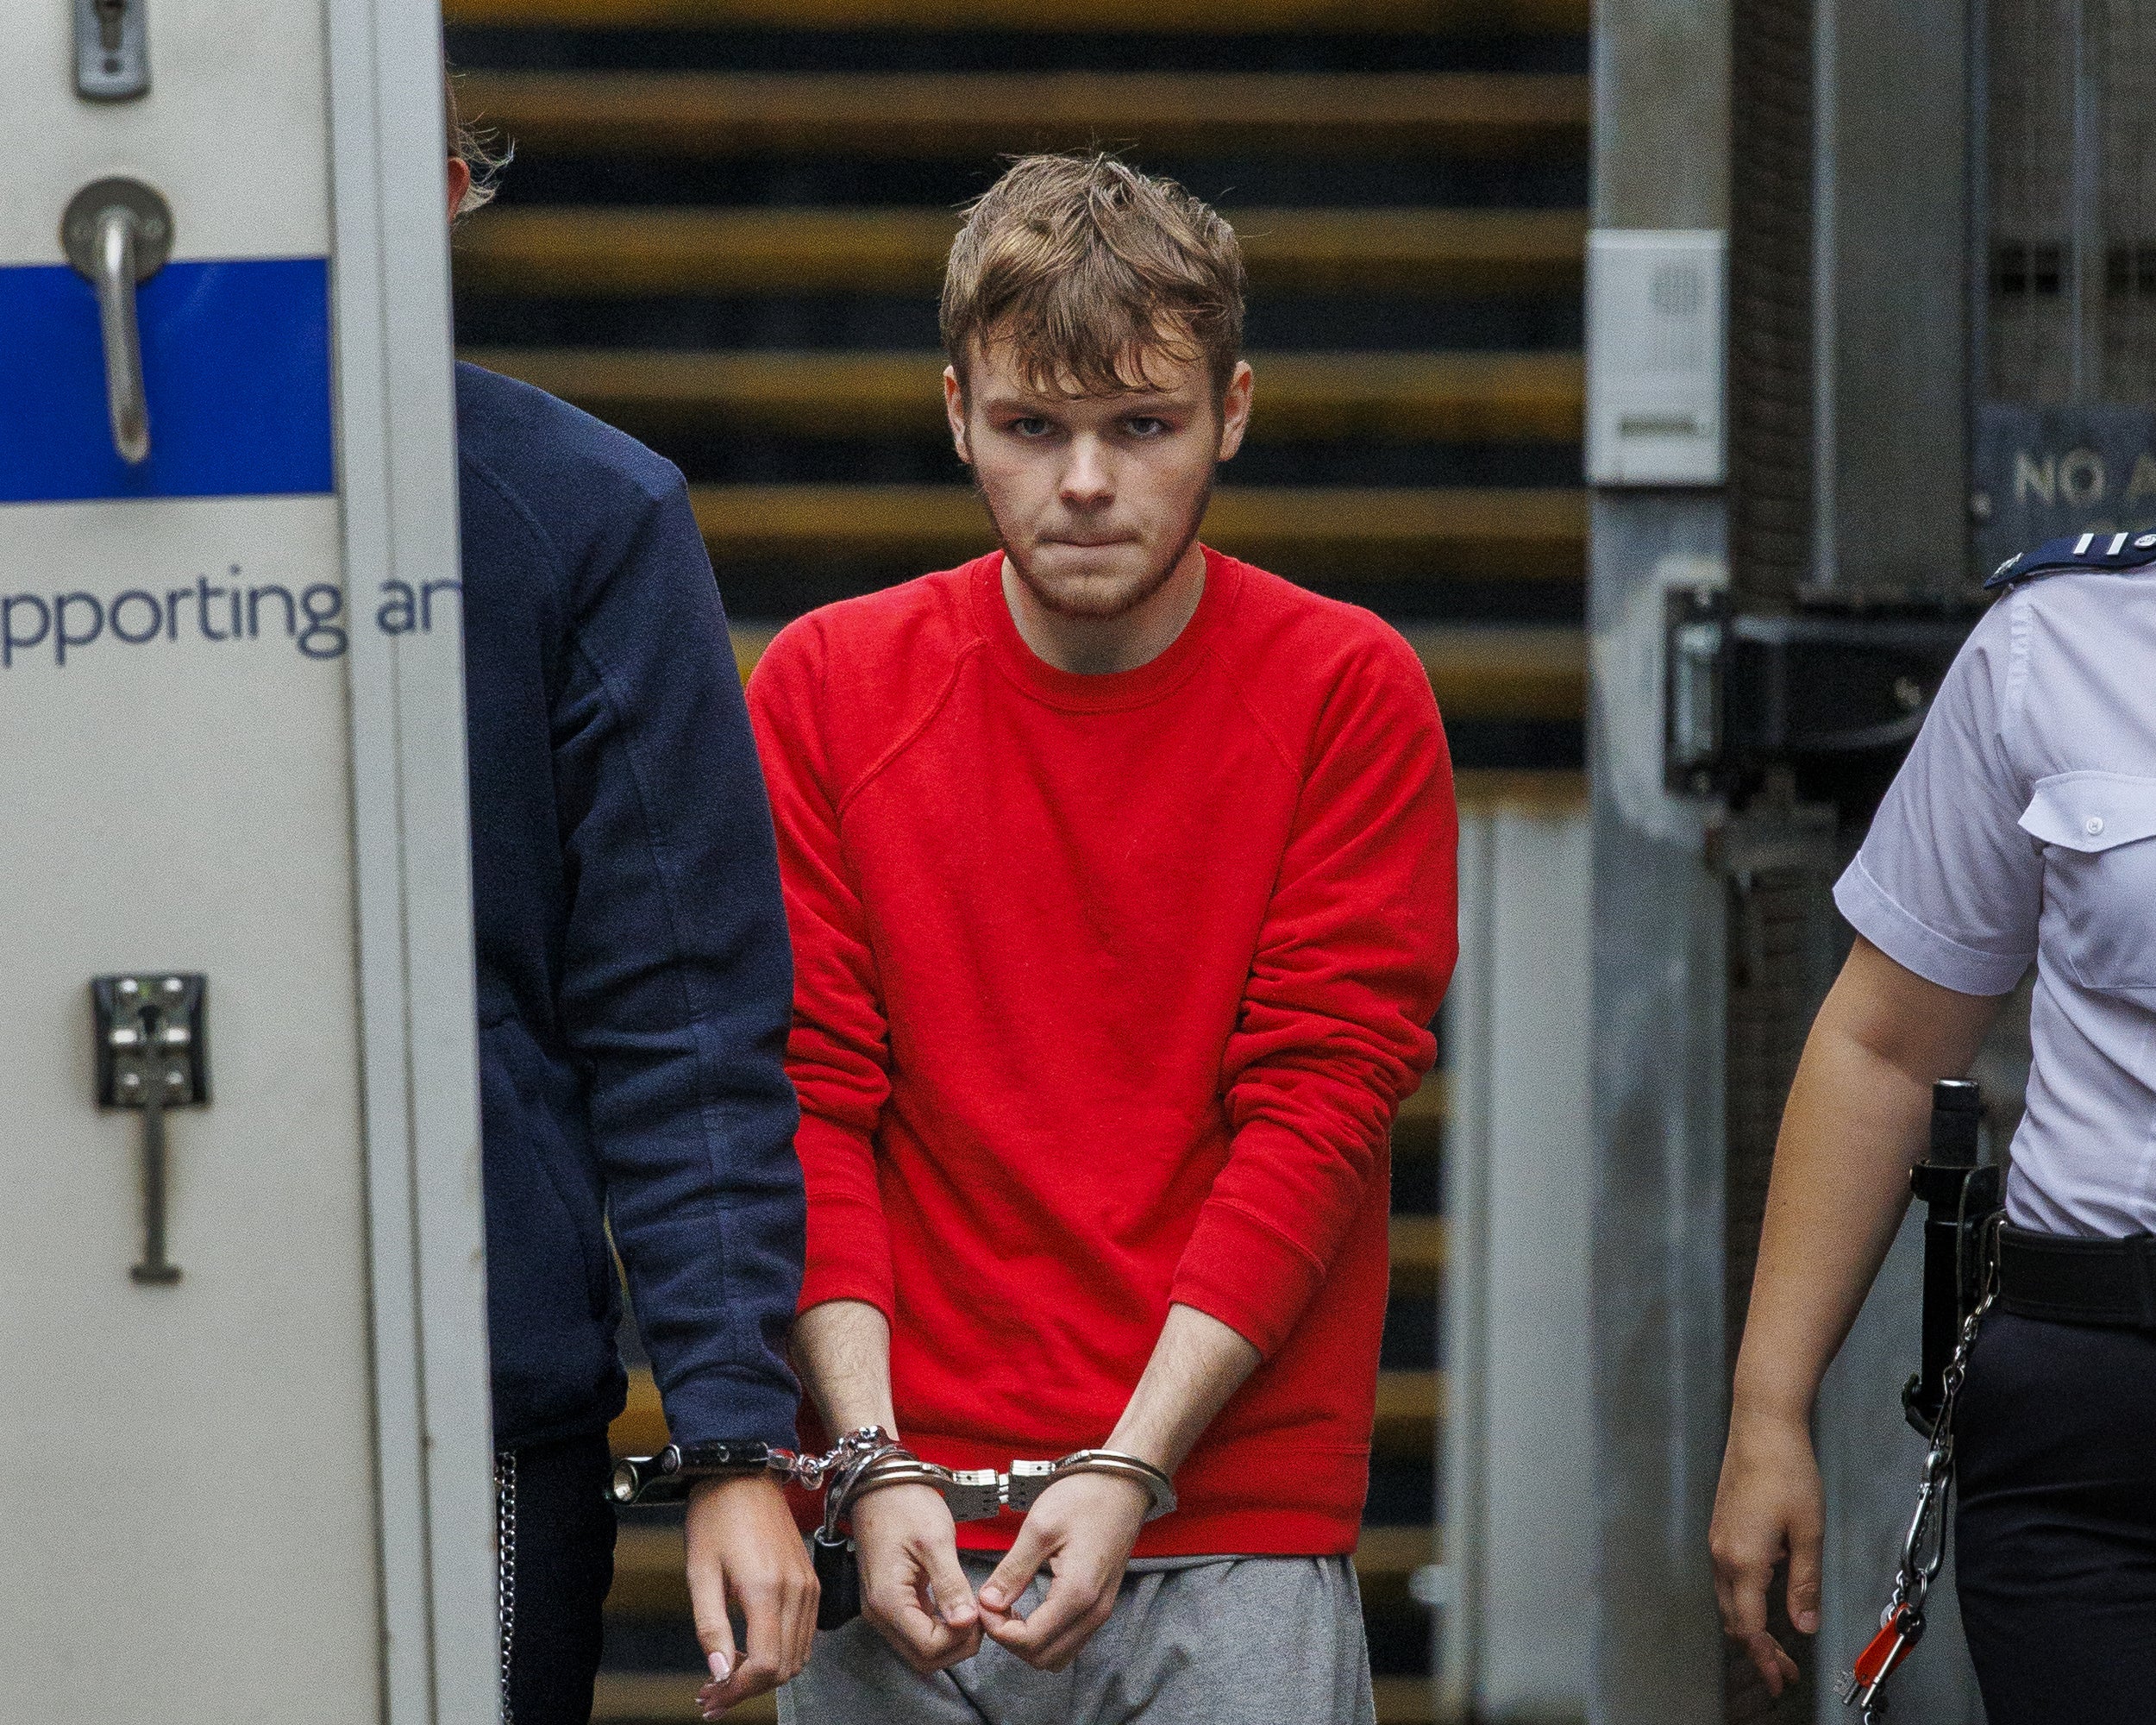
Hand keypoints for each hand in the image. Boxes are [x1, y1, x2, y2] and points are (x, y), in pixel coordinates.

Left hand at [685, 1474, 818, 1718]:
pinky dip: (780, 1654)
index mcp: (766, 1589)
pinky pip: (803, 1634)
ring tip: (727, 1677)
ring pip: (797, 1656)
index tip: (711, 1698)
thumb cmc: (716, 1516)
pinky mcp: (811, 1581)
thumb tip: (718, 1672)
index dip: (737, 1691)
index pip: (766, 1665)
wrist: (744, 1474)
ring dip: (765, 1675)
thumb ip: (710, 1626)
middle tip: (712, 1696)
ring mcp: (808, 1586)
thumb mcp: (700, 1571)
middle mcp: (796, 1591)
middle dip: (748, 1689)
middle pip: (784, 1668)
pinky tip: (750, 1651)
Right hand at [852, 1482, 982, 1672]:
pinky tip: (957, 1607)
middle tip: (980, 1617)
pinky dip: (940, 1628)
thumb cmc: (904, 1505)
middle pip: (924, 1658)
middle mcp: (880, 1613)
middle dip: (957, 1646)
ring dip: (950, 1640)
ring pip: (920, 1649)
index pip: (929, 1647)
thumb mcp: (935, 1541)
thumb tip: (967, 1622)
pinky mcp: (891, 1601)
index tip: (979, 1613)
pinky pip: (917, 1630)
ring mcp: (883, 1610)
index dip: (960, 1638)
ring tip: (971, 1611)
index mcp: (889, 1600)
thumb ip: (951, 1585)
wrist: (880, 1485)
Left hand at [976, 1472, 1148, 1671]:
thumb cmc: (1084, 1498)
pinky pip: (1070, 1640)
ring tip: (1009, 1608)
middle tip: (993, 1607)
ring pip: (1058, 1655)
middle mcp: (1093, 1611)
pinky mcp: (1101, 1604)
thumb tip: (987, 1602)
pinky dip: (1045, 1635)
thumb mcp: (1039, 1528)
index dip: (998, 1630)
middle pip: (1043, 1658)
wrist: (1123, 1484)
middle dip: (1010, 1640)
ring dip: (1028, 1642)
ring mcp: (1101, 1611)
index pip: (1029, 1641)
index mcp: (1077, 1593)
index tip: (983, 1603)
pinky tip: (1029, 1608)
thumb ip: (1012, 1571)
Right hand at [1710, 1403, 1823, 1695]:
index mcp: (1744, 1560)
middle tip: (1784, 1670)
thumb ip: (1805, 1583)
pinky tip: (1767, 1598)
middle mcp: (1723, 1554)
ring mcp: (1718, 1540)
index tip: (1782, 1679)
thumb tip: (1804, 1624)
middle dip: (1757, 1649)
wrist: (1762, 1425)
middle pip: (1734, 1618)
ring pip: (1728, 1599)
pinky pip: (1728, 1578)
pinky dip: (1744, 1601)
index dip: (1766, 1658)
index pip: (1750, 1626)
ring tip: (1777, 1643)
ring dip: (1750, 1625)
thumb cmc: (1786, 1470)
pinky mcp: (1721, 1528)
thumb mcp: (1809, 1532)